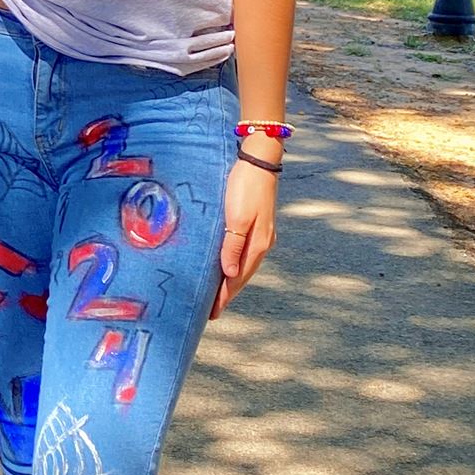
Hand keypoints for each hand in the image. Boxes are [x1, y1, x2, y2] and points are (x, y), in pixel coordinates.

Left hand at [211, 154, 278, 317]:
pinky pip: (244, 251)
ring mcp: (261, 233)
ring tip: (218, 293)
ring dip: (231, 279)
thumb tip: (230, 275)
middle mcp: (262, 242)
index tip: (212, 313)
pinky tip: (226, 264)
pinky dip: (234, 263)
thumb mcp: (237, 218)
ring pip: (244, 264)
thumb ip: (232, 246)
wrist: (259, 161)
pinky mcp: (257, 224)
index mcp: (258, 244)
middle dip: (228, 292)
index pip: (238, 278)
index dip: (225, 296)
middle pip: (242, 274)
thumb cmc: (245, 187)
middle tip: (212, 310)